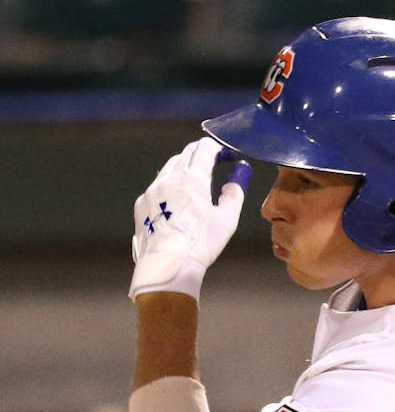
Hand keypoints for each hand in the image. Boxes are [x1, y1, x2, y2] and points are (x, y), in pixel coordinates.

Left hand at [130, 137, 250, 300]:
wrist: (168, 264)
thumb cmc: (202, 243)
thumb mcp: (227, 219)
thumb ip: (234, 193)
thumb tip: (236, 178)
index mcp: (193, 179)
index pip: (204, 149)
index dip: (217, 147)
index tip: (226, 154)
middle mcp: (170, 178)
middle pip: (185, 153)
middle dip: (201, 153)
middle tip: (214, 161)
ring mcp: (152, 190)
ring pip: (169, 167)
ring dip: (185, 166)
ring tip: (196, 179)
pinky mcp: (141, 203)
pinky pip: (158, 185)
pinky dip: (170, 184)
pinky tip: (177, 199)